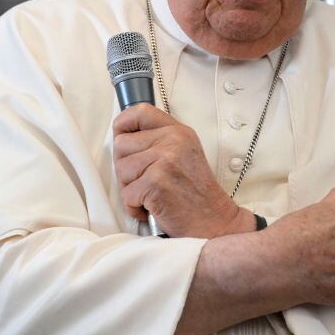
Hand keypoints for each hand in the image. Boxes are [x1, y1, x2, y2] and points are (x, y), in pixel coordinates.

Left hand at [112, 103, 250, 237]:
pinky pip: (126, 194)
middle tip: (145, 181)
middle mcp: (172, 141)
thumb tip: (121, 136)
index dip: (123, 124)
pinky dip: (134, 207)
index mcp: (178, 131)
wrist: (214, 222)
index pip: (140, 112)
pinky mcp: (156, 183)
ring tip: (151, 195)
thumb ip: (158, 140)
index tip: (123, 138)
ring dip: (130, 189)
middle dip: (126, 167)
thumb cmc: (194, 193)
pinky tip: (152, 208)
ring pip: (120, 170)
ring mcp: (164, 161)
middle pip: (121, 145)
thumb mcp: (183, 154)